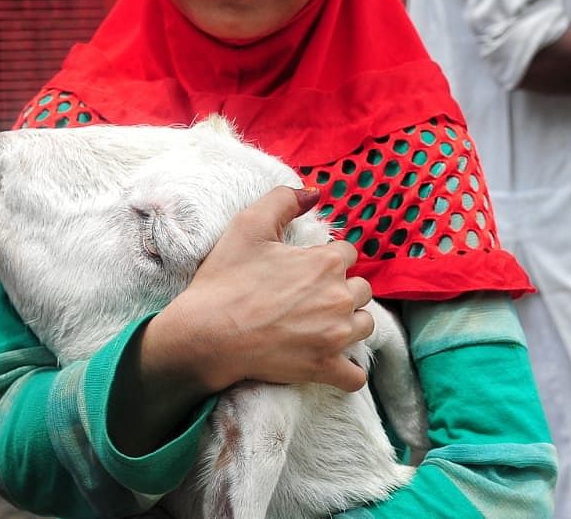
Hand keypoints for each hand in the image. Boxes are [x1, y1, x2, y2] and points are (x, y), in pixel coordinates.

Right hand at [146, 186, 374, 396]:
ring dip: (350, 325)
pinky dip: (348, 370)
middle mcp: (339, 298)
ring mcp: (334, 336)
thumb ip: (284, 199)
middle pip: (362, 290)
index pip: (348, 254)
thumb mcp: (249, 224)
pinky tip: (333, 361)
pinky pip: (355, 376)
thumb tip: (315, 193)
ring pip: (364, 326)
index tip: (305, 269)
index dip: (327, 259)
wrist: (206, 333)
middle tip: (310, 298)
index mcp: (325, 262)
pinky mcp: (323, 368)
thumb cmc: (226, 279)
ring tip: (322, 325)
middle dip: (342, 291)